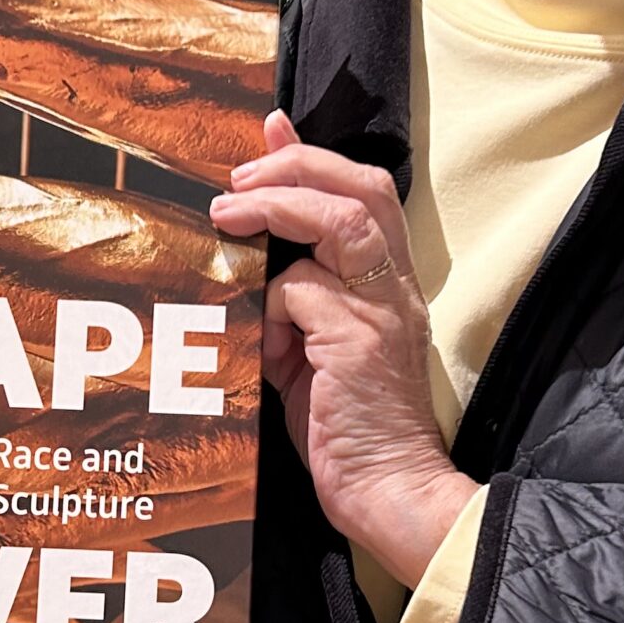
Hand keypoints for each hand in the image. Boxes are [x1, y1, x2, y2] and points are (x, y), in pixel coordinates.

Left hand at [209, 113, 474, 585]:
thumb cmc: (347, 429)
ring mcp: (381, 312)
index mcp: (388, 286)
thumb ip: (291, 296)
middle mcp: (394, 289)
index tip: (269, 129)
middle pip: (363, 187)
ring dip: (279, 207)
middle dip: (297, 165)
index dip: (313, 154)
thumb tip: (249, 250)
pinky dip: (271, 310)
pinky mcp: (358, 343)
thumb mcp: (312, 349)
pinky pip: (301, 294)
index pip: (365, 192)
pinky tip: (268, 353)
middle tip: (240, 178)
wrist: (387, 493)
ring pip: (340, 220)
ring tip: (229, 215)